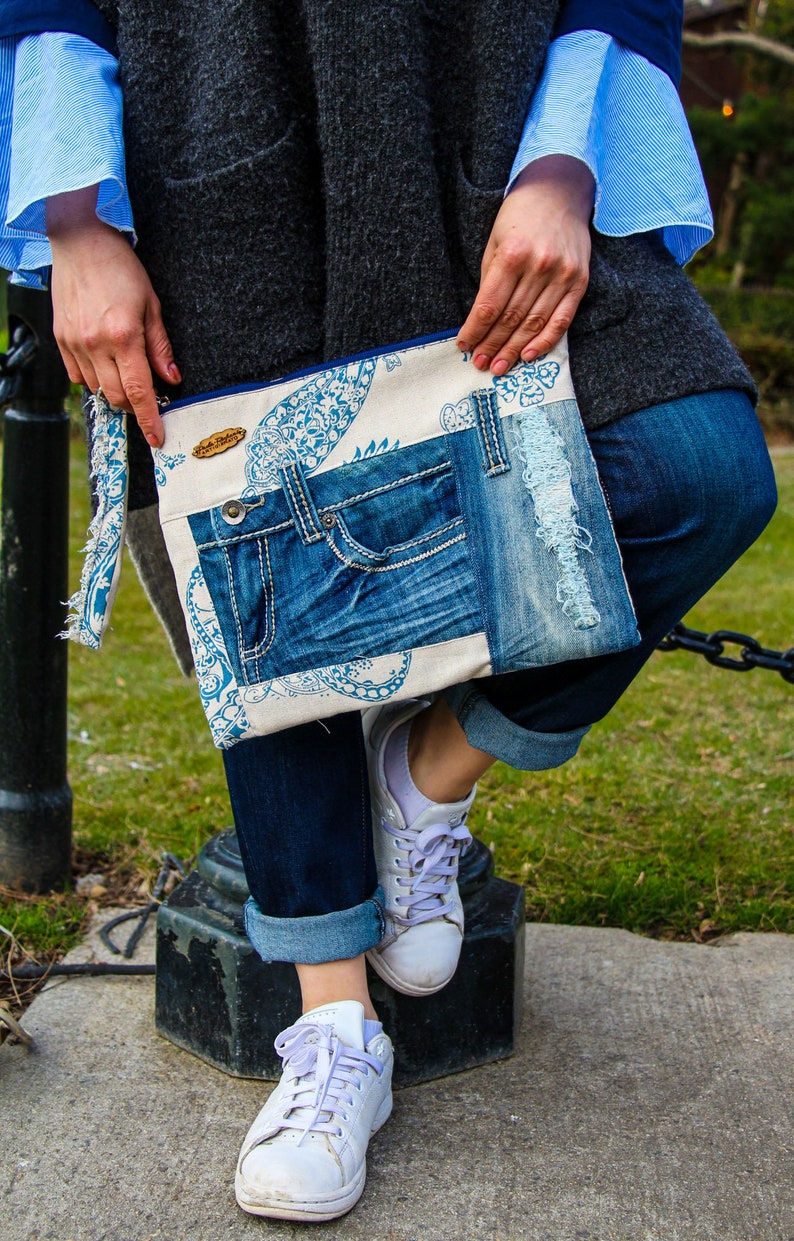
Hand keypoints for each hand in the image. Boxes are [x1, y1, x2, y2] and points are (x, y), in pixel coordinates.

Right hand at [47, 186, 179, 446]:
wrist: (79, 240)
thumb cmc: (120, 266)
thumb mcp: (152, 303)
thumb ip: (161, 346)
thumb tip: (172, 378)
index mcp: (123, 336)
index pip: (139, 391)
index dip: (149, 419)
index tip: (157, 438)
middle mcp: (95, 344)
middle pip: (116, 397)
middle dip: (134, 406)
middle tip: (147, 398)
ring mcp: (74, 342)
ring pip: (96, 389)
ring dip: (114, 391)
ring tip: (125, 373)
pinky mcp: (60, 338)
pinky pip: (77, 375)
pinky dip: (93, 378)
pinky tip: (104, 363)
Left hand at [457, 155, 594, 374]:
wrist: (559, 192)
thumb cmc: (519, 217)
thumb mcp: (495, 241)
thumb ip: (490, 280)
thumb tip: (481, 321)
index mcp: (512, 254)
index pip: (489, 305)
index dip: (475, 330)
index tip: (464, 345)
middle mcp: (539, 266)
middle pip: (511, 318)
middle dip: (493, 345)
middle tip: (481, 365)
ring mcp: (562, 274)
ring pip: (534, 323)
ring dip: (514, 349)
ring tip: (499, 367)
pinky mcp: (579, 280)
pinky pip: (562, 320)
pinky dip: (545, 341)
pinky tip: (529, 356)